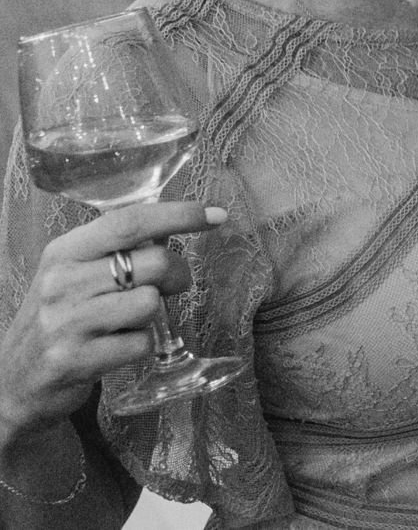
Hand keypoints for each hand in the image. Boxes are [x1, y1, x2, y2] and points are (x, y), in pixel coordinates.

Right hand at [0, 201, 221, 442]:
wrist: (11, 383)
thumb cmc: (59, 320)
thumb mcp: (75, 275)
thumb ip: (117, 251)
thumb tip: (176, 227)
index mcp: (64, 252)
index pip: (129, 221)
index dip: (178, 214)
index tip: (217, 214)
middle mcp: (61, 282)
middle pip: (154, 262)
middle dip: (177, 274)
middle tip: (171, 286)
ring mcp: (65, 322)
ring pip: (150, 304)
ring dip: (152, 315)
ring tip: (127, 323)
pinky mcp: (74, 360)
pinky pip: (141, 344)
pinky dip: (140, 347)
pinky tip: (115, 349)